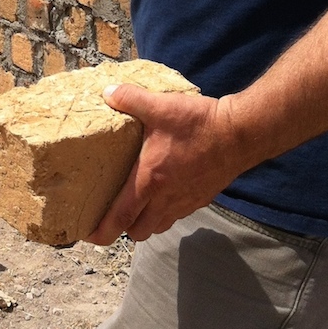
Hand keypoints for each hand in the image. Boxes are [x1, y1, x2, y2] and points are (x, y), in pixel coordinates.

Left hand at [84, 84, 242, 245]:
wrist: (239, 134)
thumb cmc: (198, 124)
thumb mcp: (160, 106)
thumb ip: (130, 99)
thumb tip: (107, 93)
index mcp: (150, 181)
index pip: (121, 217)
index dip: (102, 231)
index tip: (88, 236)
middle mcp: (166, 199)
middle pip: (138, 231)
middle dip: (121, 230)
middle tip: (109, 216)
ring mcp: (185, 202)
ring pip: (158, 226)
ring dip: (144, 223)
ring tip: (133, 208)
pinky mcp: (200, 199)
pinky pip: (176, 216)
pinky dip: (164, 213)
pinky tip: (161, 195)